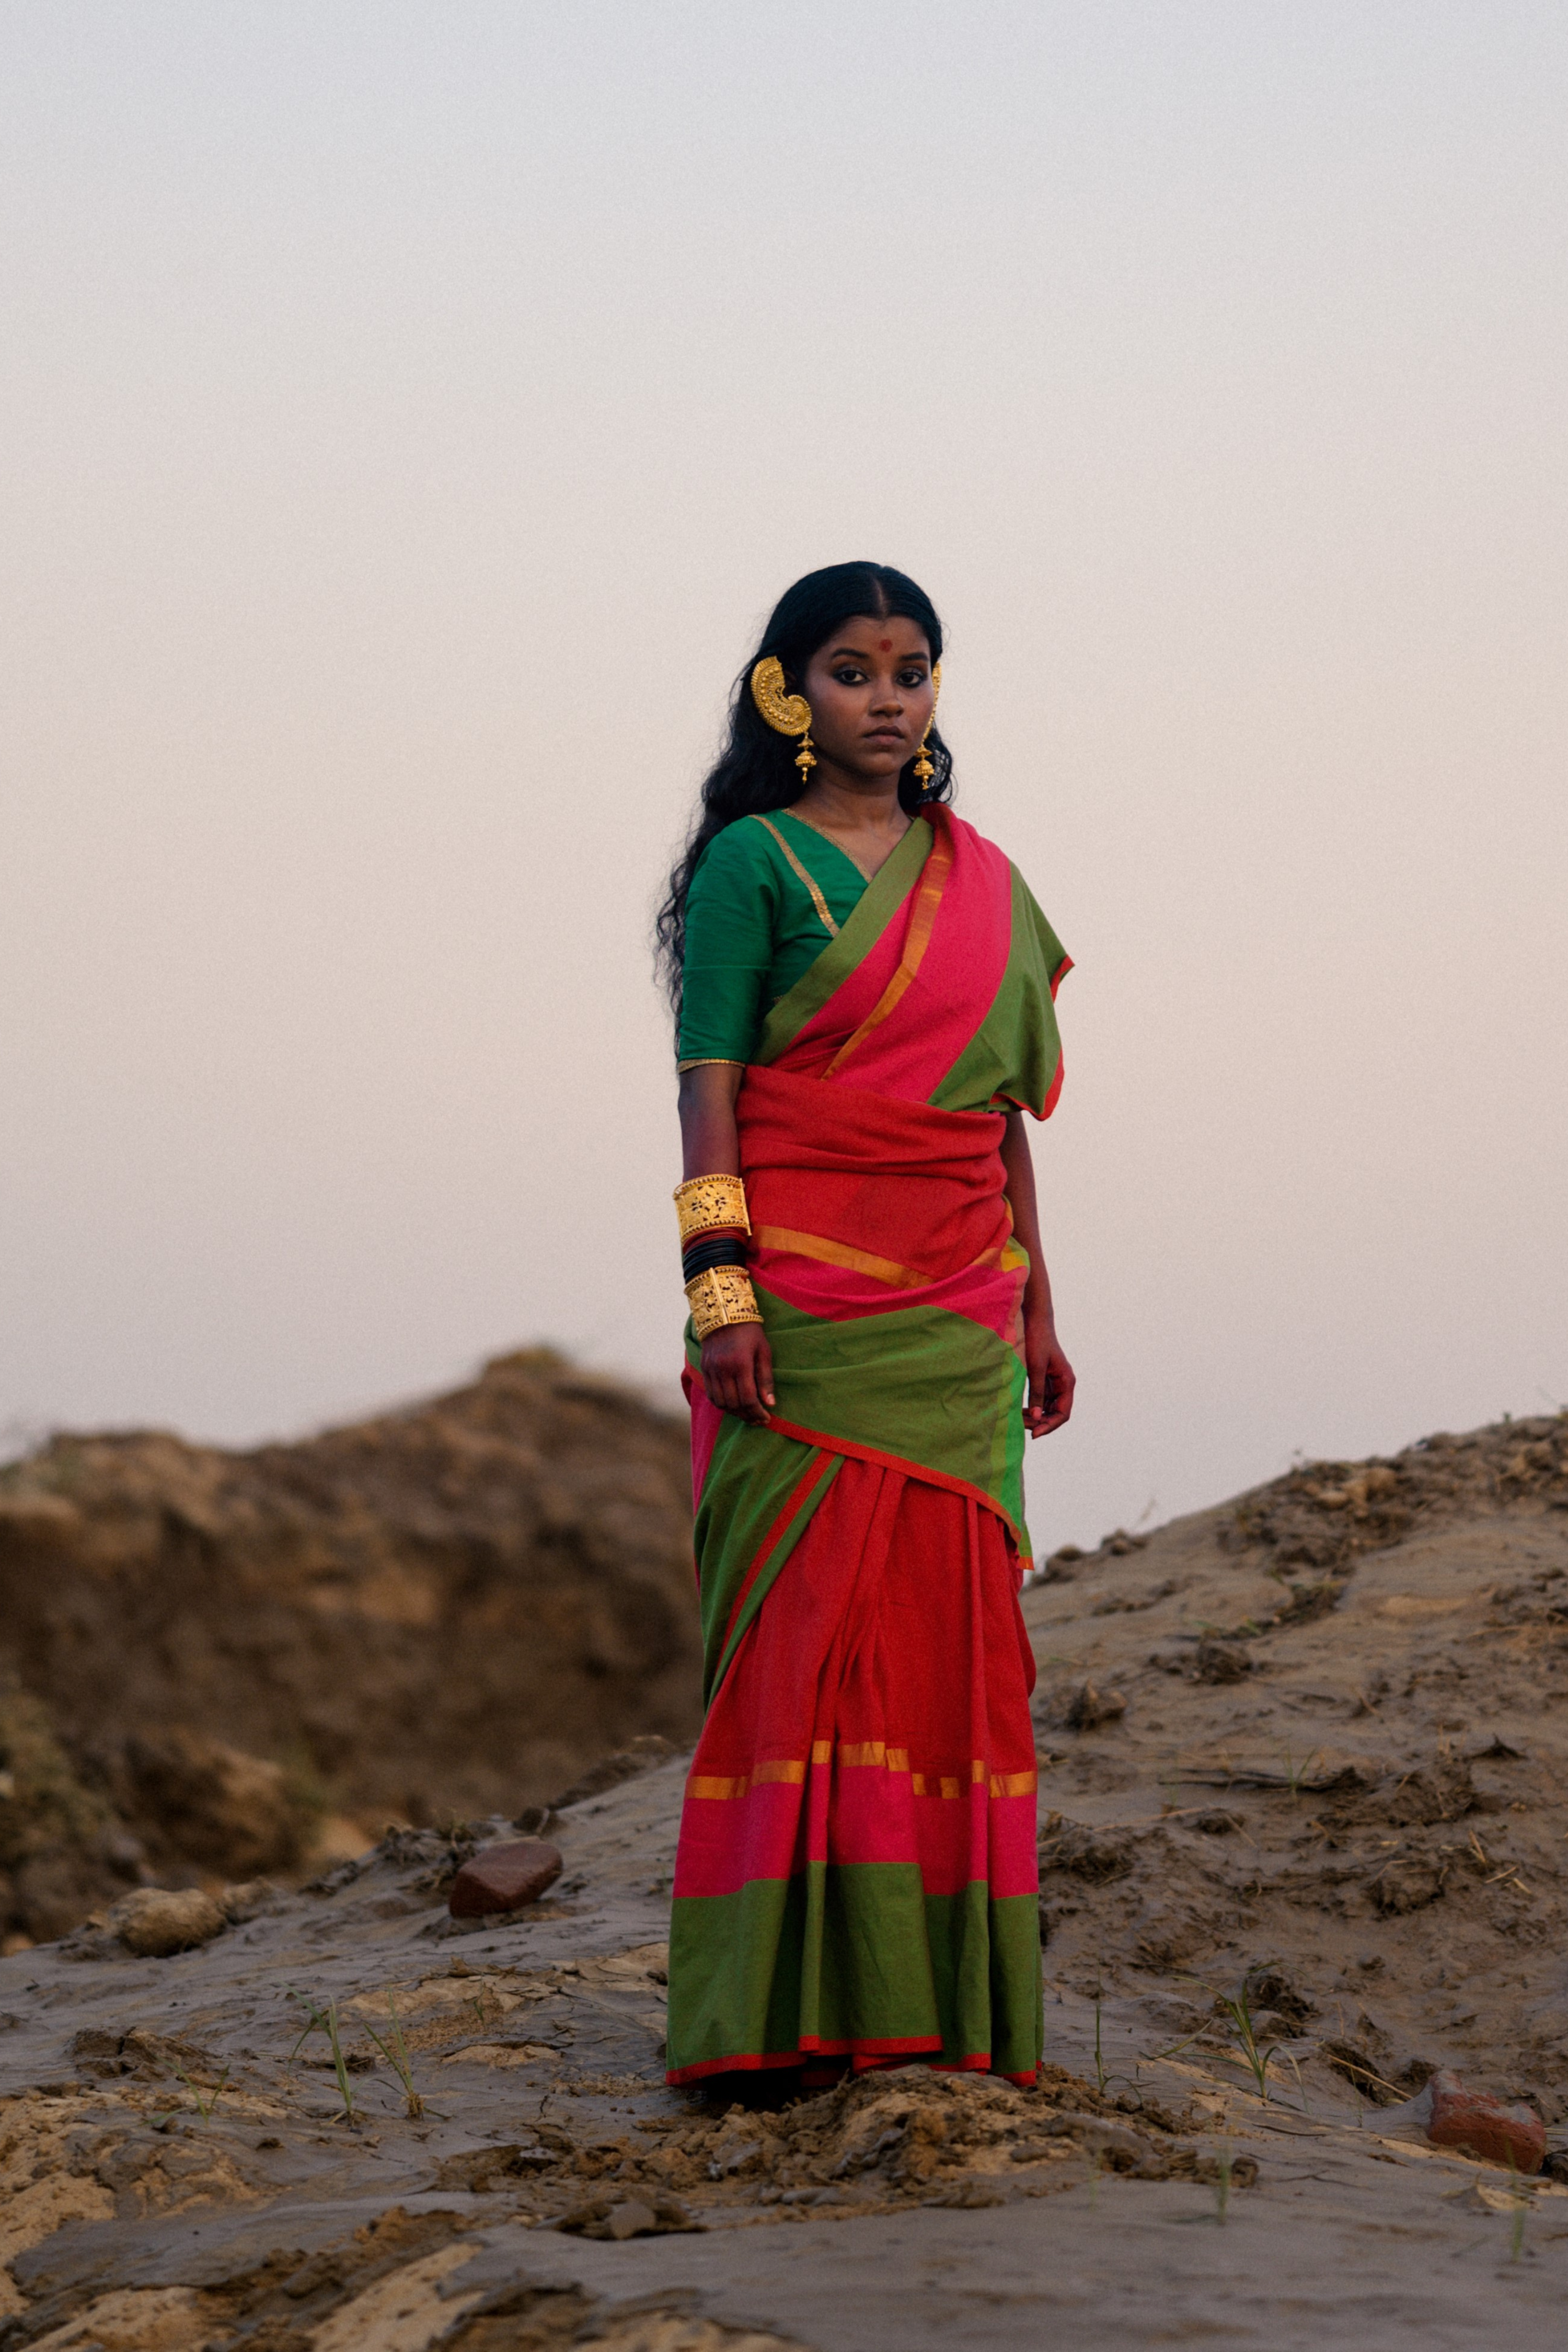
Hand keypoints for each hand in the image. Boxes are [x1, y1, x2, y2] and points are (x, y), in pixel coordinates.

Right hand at [701, 1324, 775, 1425]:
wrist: (724, 1314)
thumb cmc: (750, 1332)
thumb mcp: (763, 1351)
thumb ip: (766, 1378)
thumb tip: (770, 1403)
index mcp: (741, 1364)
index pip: (748, 1398)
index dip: (757, 1412)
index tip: (766, 1418)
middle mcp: (723, 1369)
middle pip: (734, 1403)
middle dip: (747, 1415)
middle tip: (758, 1419)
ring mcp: (711, 1370)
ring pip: (720, 1402)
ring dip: (734, 1412)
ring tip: (746, 1414)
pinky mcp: (704, 1369)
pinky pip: (711, 1395)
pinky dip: (721, 1404)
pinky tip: (732, 1405)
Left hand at [1023, 1319, 1074, 1437]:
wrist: (1035, 1321)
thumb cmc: (1037, 1341)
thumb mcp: (1035, 1368)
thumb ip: (1036, 1393)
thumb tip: (1036, 1417)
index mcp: (1067, 1382)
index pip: (1063, 1413)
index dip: (1050, 1426)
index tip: (1034, 1433)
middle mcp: (1063, 1385)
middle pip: (1056, 1413)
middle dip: (1041, 1422)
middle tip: (1022, 1427)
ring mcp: (1054, 1383)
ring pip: (1047, 1408)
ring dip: (1035, 1416)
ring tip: (1018, 1419)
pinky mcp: (1044, 1380)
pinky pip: (1041, 1400)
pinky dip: (1032, 1407)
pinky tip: (1019, 1410)